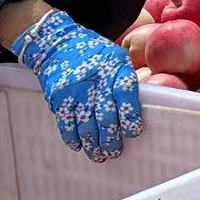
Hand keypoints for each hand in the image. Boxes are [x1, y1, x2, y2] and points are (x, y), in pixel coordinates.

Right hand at [12, 9, 142, 161]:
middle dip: (111, 140)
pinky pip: (66, 125)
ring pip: (85, 126)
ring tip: (99, 154)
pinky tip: (80, 145)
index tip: (133, 131)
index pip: (126, 96)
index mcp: (114, 70)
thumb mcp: (117, 58)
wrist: (58, 44)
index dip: (130, 117)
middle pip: (105, 117)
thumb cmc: (95, 54)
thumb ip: (126, 82)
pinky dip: (73, 139)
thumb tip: (141, 110)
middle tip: (114, 151)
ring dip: (93, 145)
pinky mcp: (58, 99)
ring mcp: (75, 91)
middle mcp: (95, 81)